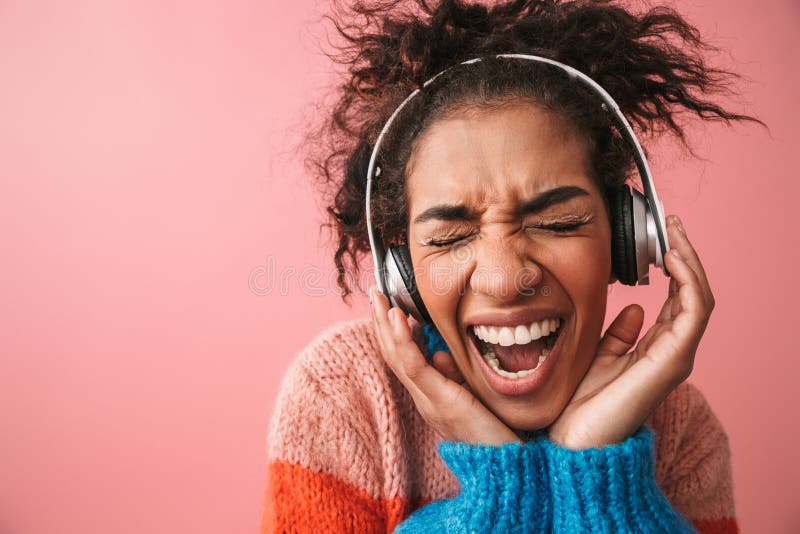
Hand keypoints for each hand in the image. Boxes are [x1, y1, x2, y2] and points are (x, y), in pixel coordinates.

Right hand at [369, 286, 520, 445]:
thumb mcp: (474, 398)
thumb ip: (454, 378)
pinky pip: (413, 367)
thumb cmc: (497, 436)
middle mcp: (424, 401)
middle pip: (393, 356)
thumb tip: (440, 355)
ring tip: (378, 298)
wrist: (510, 468)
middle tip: (373, 292)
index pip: (404, 360)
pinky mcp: (441, 402)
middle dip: (381, 323)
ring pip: (397, 358)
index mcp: (431, 399)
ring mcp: (429, 402)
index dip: (391, 332)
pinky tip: (397, 318)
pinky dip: (402, 340)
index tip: (388, 305)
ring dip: (385, 325)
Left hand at [547, 214, 714, 449]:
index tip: (660, 235)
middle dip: (684, 254)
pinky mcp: (671, 362)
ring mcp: (675, 357)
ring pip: (699, 297)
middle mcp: (671, 351)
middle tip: (671, 222)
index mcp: (654, 348)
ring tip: (674, 232)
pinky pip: (693, 312)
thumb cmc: (581, 403)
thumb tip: (632, 307)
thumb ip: (618, 332)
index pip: (678, 298)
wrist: (572, 440)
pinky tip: (672, 258)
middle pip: (693, 292)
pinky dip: (688, 281)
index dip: (674, 265)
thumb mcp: (597, 355)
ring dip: (689, 260)